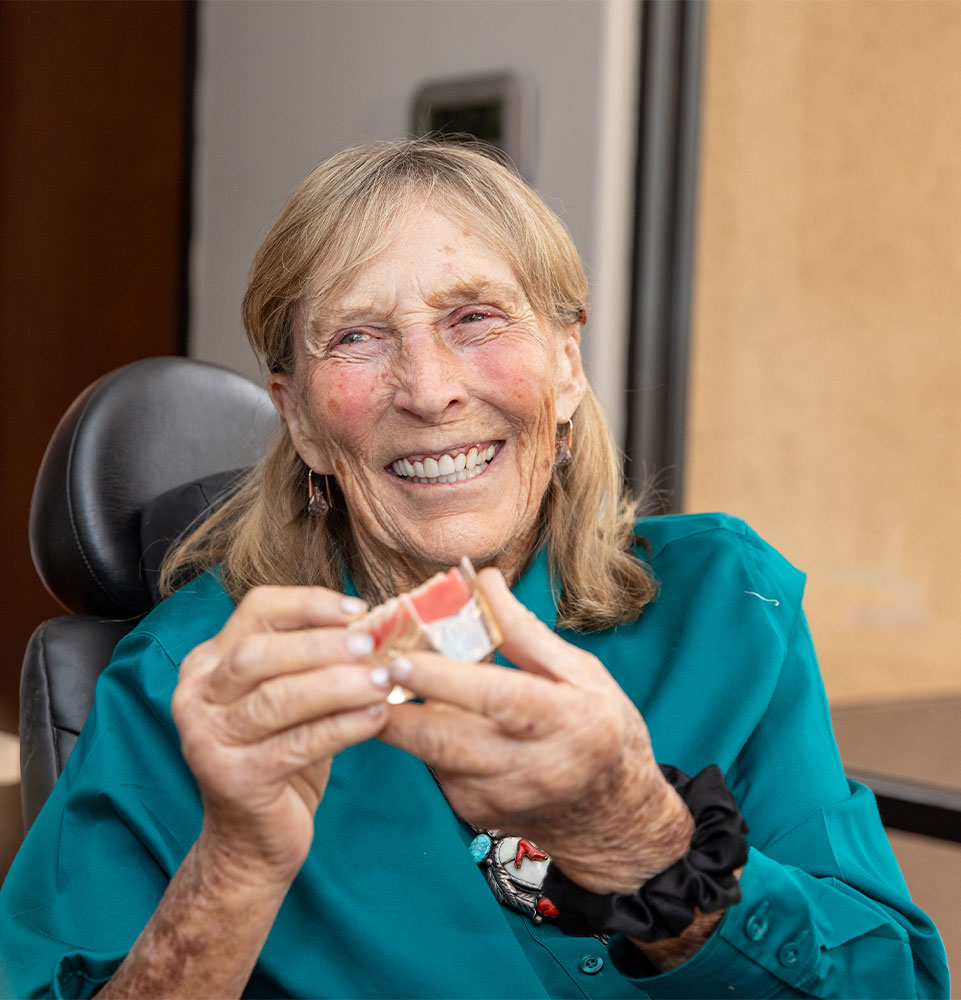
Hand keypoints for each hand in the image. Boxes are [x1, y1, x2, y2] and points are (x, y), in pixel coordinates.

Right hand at [172, 586, 390, 889]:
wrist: (252, 840)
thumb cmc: (280, 753)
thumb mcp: (289, 696)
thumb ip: (314, 658)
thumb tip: (373, 622)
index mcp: (207, 663)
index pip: (256, 610)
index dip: (309, 604)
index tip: (359, 609)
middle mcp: (195, 696)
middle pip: (260, 654)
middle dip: (321, 645)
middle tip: (372, 645)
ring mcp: (207, 739)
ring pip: (277, 698)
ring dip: (337, 685)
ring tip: (383, 681)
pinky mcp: (232, 779)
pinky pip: (297, 744)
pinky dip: (342, 727)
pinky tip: (376, 718)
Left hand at [380, 569, 693, 893]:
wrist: (614, 821)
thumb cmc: (602, 730)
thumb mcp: (583, 674)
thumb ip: (526, 632)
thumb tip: (481, 581)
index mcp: (567, 722)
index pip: (497, 699)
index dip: (445, 680)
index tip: (401, 659)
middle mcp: (530, 768)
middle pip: (445, 741)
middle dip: (395, 707)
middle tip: (364, 670)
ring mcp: (497, 799)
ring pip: (430, 754)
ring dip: (401, 717)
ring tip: (379, 678)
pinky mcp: (472, 813)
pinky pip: (434, 767)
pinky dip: (422, 736)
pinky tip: (422, 709)